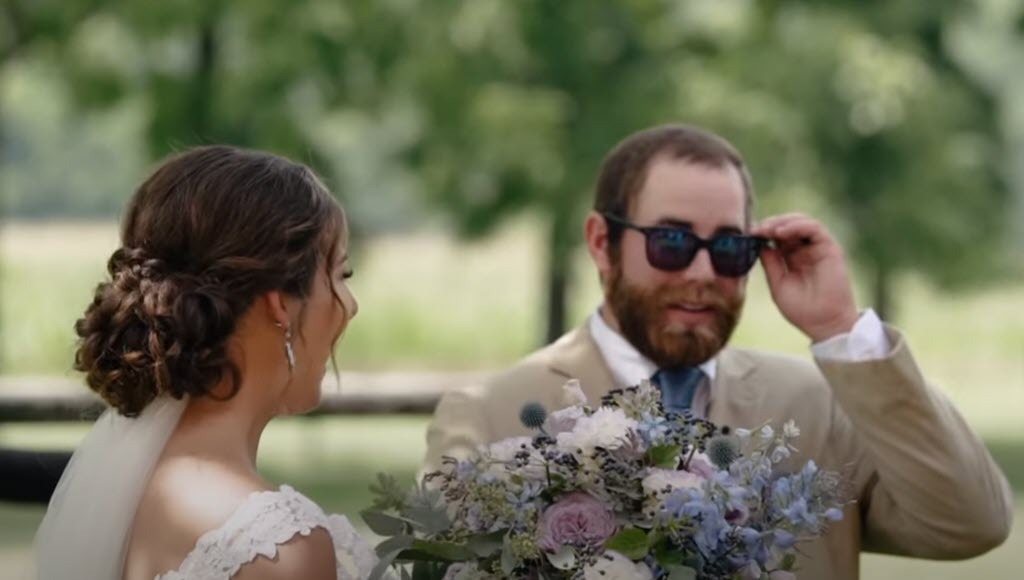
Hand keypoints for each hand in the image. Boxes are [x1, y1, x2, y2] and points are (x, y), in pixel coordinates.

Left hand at [751, 213, 859, 342]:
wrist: (825, 323)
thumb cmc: (802, 309)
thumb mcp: (778, 284)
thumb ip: (770, 263)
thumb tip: (759, 244)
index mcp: (791, 258)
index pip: (776, 236)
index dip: (762, 232)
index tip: (748, 235)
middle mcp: (805, 250)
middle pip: (787, 225)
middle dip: (770, 224)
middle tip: (756, 230)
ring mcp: (818, 248)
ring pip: (801, 221)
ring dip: (782, 222)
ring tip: (767, 230)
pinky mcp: (830, 248)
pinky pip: (814, 228)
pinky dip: (797, 225)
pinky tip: (781, 232)